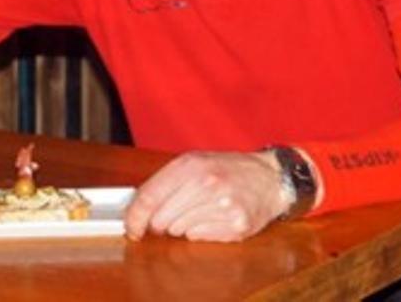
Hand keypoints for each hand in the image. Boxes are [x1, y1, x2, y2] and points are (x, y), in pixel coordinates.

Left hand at [124, 151, 285, 242]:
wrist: (269, 177)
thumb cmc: (228, 169)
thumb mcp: (194, 162)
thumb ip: (166, 181)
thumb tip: (136, 208)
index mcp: (191, 165)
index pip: (149, 196)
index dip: (134, 217)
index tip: (131, 227)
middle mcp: (206, 184)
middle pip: (160, 219)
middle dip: (162, 220)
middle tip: (178, 209)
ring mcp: (222, 206)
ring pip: (179, 230)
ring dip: (183, 224)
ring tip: (201, 209)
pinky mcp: (236, 226)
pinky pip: (198, 237)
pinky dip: (200, 231)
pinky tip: (214, 217)